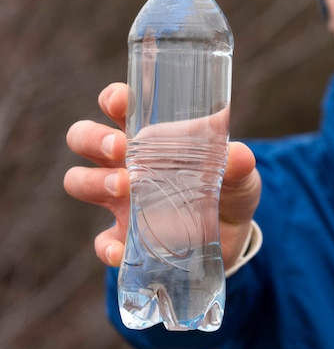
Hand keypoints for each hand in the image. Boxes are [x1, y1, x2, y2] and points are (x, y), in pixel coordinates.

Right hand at [64, 83, 260, 269]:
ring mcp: (123, 201)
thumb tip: (239, 155)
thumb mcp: (239, 175)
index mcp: (151, 137)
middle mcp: (128, 164)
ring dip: (93, 182)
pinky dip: (105, 246)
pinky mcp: (128, 238)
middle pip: (84, 139)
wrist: (234, 236)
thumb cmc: (230, 190)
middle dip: (92, 138)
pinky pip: (102, 242)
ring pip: (80, 181)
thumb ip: (239, 164)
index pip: (120, 107)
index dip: (113, 99)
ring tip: (123, 187)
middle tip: (120, 148)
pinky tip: (119, 249)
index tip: (120, 102)